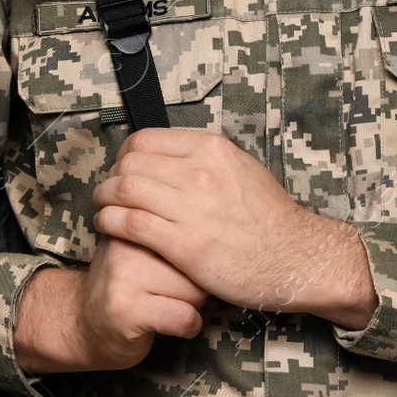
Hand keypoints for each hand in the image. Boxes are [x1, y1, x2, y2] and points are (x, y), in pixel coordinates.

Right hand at [14, 234, 207, 374]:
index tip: (191, 263)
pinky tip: (174, 324)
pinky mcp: (127, 311)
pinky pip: (184, 317)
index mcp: (134, 220)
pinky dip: (188, 326)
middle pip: (196, 260)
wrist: (82, 323)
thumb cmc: (125, 282)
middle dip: (197, 280)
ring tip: (172, 304)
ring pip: (194, 290)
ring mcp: (125, 277)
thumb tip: (218, 217)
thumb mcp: (139, 244)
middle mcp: (127, 244)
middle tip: (178, 288)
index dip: (199, 252)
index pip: (191, 228)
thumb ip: (168, 225)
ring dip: (192, 304)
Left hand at [90, 127, 373, 321]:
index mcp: (212, 148)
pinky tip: (107, 227)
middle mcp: (200, 171)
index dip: (124, 156)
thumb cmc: (271, 218)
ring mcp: (192, 207)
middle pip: (129, 163)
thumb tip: (175, 153)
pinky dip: (110, 222)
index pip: (145, 140)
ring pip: (124, 189)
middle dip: (110, 177)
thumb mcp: (242, 168)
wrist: (296, 256)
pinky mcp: (185, 243)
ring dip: (103, 199)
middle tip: (107, 193)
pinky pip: (131, 223)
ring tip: (101, 210)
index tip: (122, 171)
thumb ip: (207, 158)